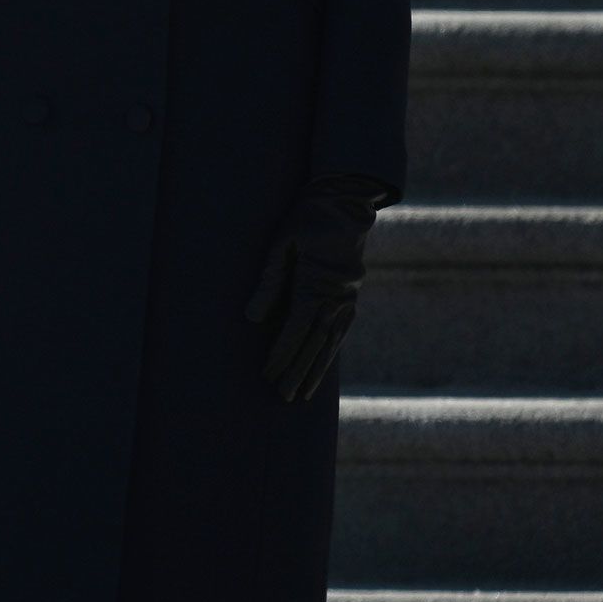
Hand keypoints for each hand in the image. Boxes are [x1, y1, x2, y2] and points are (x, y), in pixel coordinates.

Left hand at [245, 175, 385, 402]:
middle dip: (297, 371)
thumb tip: (251, 319)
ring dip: (315, 369)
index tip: (268, 374)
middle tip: (283, 397)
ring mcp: (347, 299)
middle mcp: (335, 298)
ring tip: (300, 394)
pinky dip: (329, 353)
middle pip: (314, 343)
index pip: (295, 328)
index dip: (281, 353)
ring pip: (330, 342)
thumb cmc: (306, 220)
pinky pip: (339, 332)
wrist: (345, 204)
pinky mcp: (350, 297)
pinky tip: (320, 367)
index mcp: (315, 284)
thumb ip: (268, 281)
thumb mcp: (280, 244)